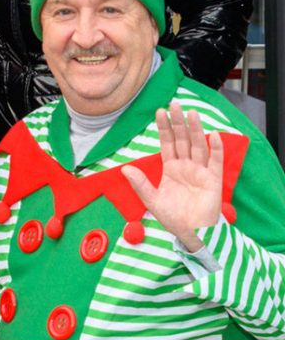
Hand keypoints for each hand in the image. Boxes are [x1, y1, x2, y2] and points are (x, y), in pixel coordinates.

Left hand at [121, 102, 222, 250]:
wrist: (192, 235)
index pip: (167, 143)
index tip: (160, 111)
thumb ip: (140, 184)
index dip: (164, 128)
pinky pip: (215, 162)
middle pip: (182, 140)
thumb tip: (124, 168)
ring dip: (196, 130)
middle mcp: (186, 166)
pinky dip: (216, 149)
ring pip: (198, 146)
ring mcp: (200, 172)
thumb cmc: (173, 218)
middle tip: (174, 104)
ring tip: (192, 113)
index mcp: (171, 168)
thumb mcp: (152, 200)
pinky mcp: (213, 181)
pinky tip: (214, 135)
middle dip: (178, 123)